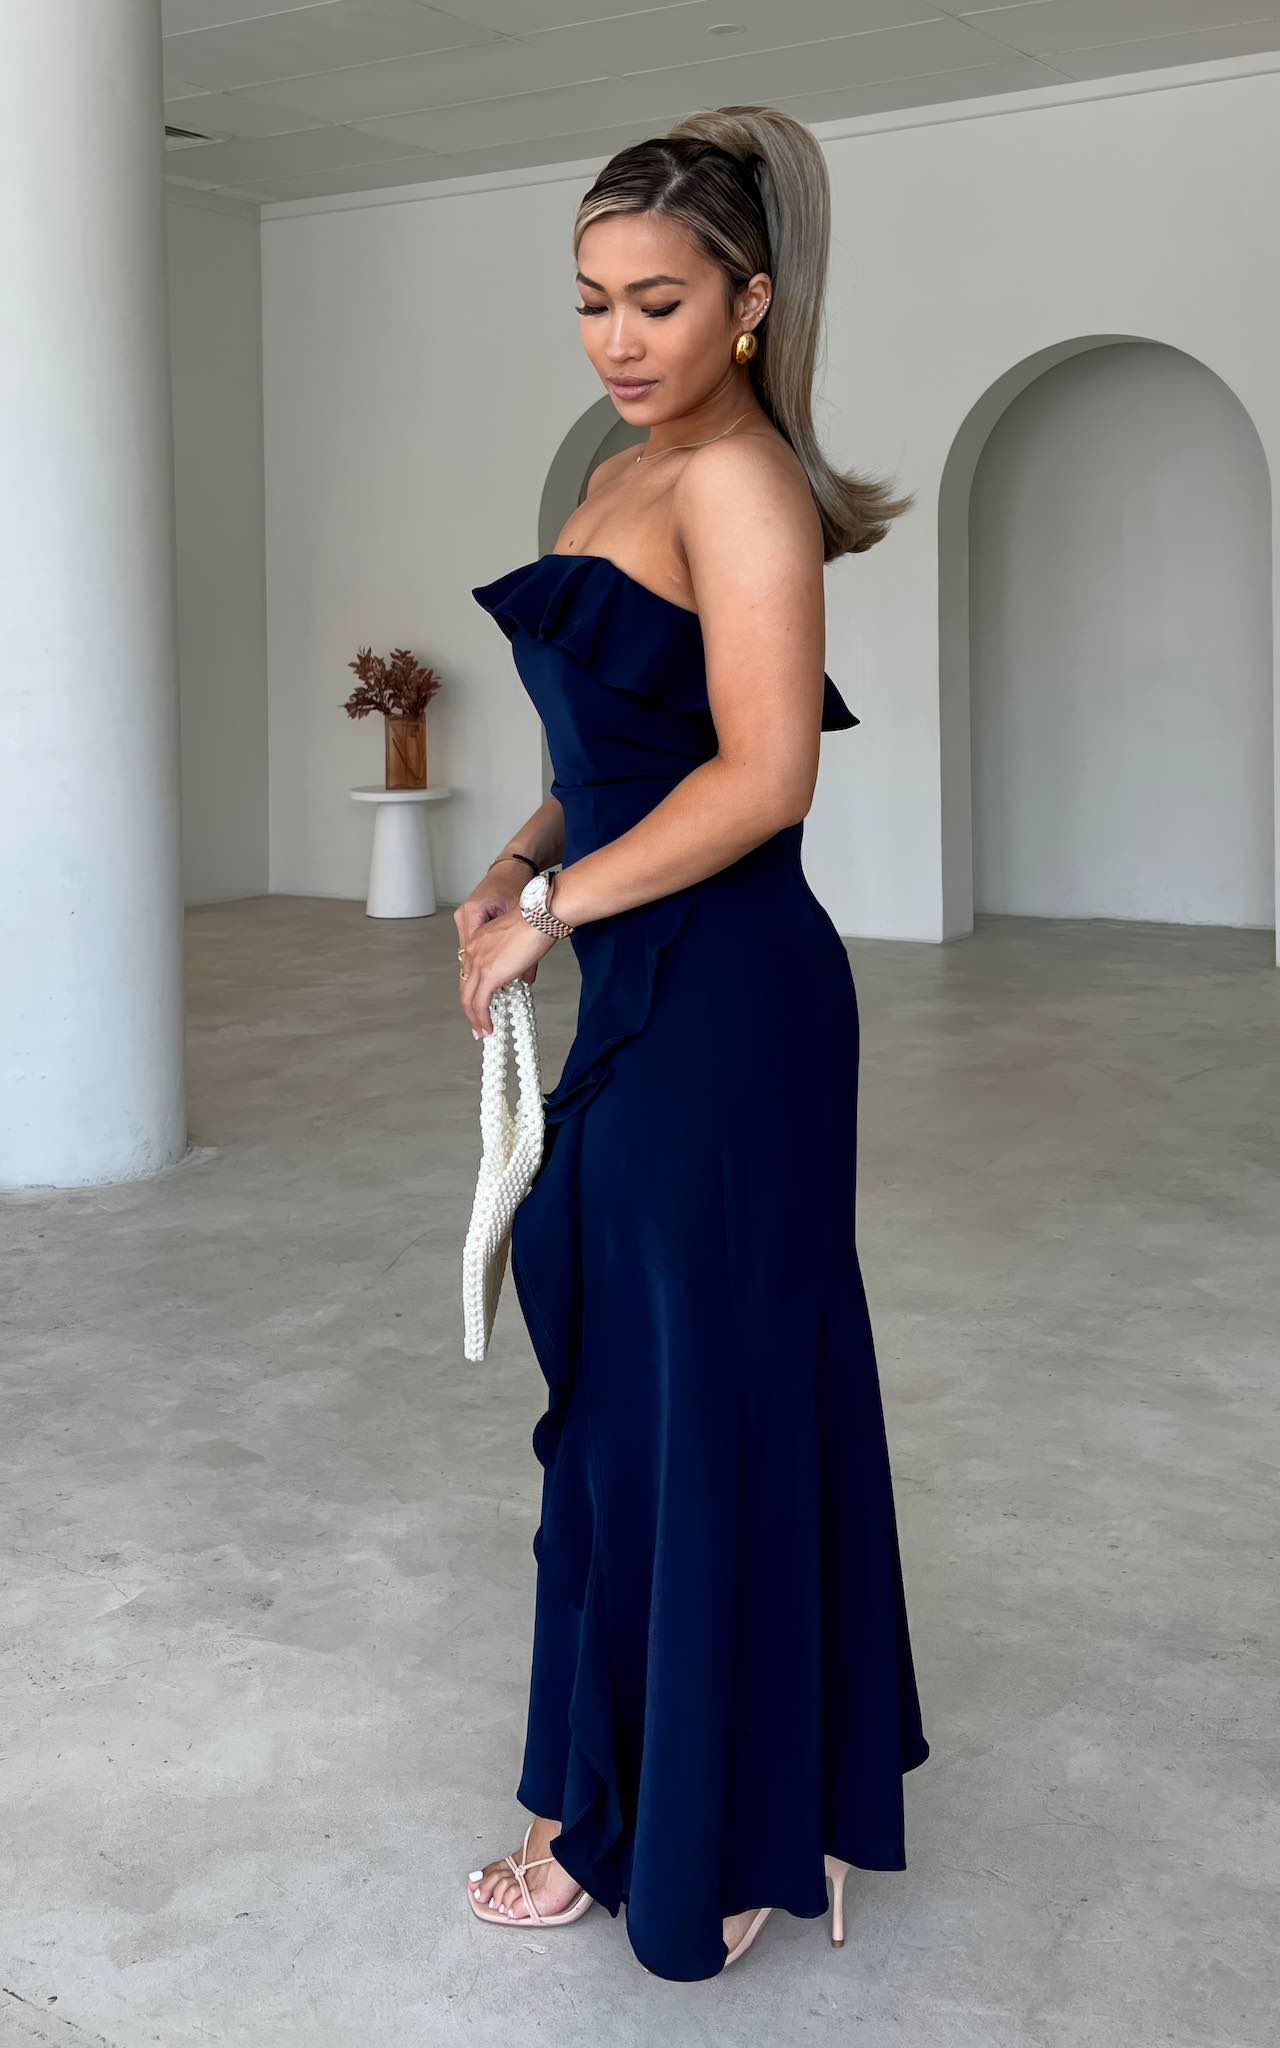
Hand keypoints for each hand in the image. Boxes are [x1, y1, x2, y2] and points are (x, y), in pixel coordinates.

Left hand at [457, 904, 557, 1037]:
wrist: (538, 916)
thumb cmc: (535, 922)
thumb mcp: (521, 944)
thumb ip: (520, 964)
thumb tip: (525, 979)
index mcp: (478, 941)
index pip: (470, 971)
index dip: (474, 990)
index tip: (480, 1003)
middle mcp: (473, 951)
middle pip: (465, 987)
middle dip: (470, 1008)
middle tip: (476, 1023)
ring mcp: (479, 963)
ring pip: (468, 998)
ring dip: (475, 1018)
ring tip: (482, 1031)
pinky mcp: (488, 975)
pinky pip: (480, 1003)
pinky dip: (482, 1019)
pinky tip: (488, 1028)